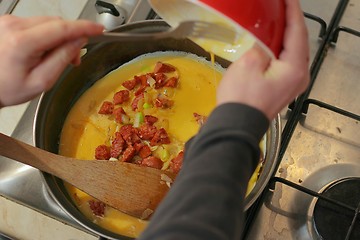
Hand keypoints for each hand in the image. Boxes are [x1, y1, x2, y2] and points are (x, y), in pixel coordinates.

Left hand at [0, 15, 103, 107]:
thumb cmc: (8, 88)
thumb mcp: (41, 81)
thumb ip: (62, 59)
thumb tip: (78, 42)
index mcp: (22, 42)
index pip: (62, 28)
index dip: (84, 27)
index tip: (99, 29)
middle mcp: (14, 26)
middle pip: (56, 23)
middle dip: (72, 37)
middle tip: (75, 59)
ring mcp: (10, 22)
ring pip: (49, 22)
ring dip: (60, 37)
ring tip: (58, 57)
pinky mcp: (9, 22)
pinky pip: (38, 24)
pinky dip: (48, 35)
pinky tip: (46, 50)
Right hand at [217, 0, 309, 119]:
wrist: (236, 126)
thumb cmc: (241, 97)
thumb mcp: (248, 64)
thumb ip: (261, 47)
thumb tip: (264, 44)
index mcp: (295, 68)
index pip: (298, 32)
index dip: (293, 11)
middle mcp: (300, 76)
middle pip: (299, 42)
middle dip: (290, 23)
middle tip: (280, 8)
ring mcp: (292, 84)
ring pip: (292, 53)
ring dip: (284, 36)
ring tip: (276, 21)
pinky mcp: (283, 89)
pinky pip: (285, 63)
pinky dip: (280, 50)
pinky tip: (271, 43)